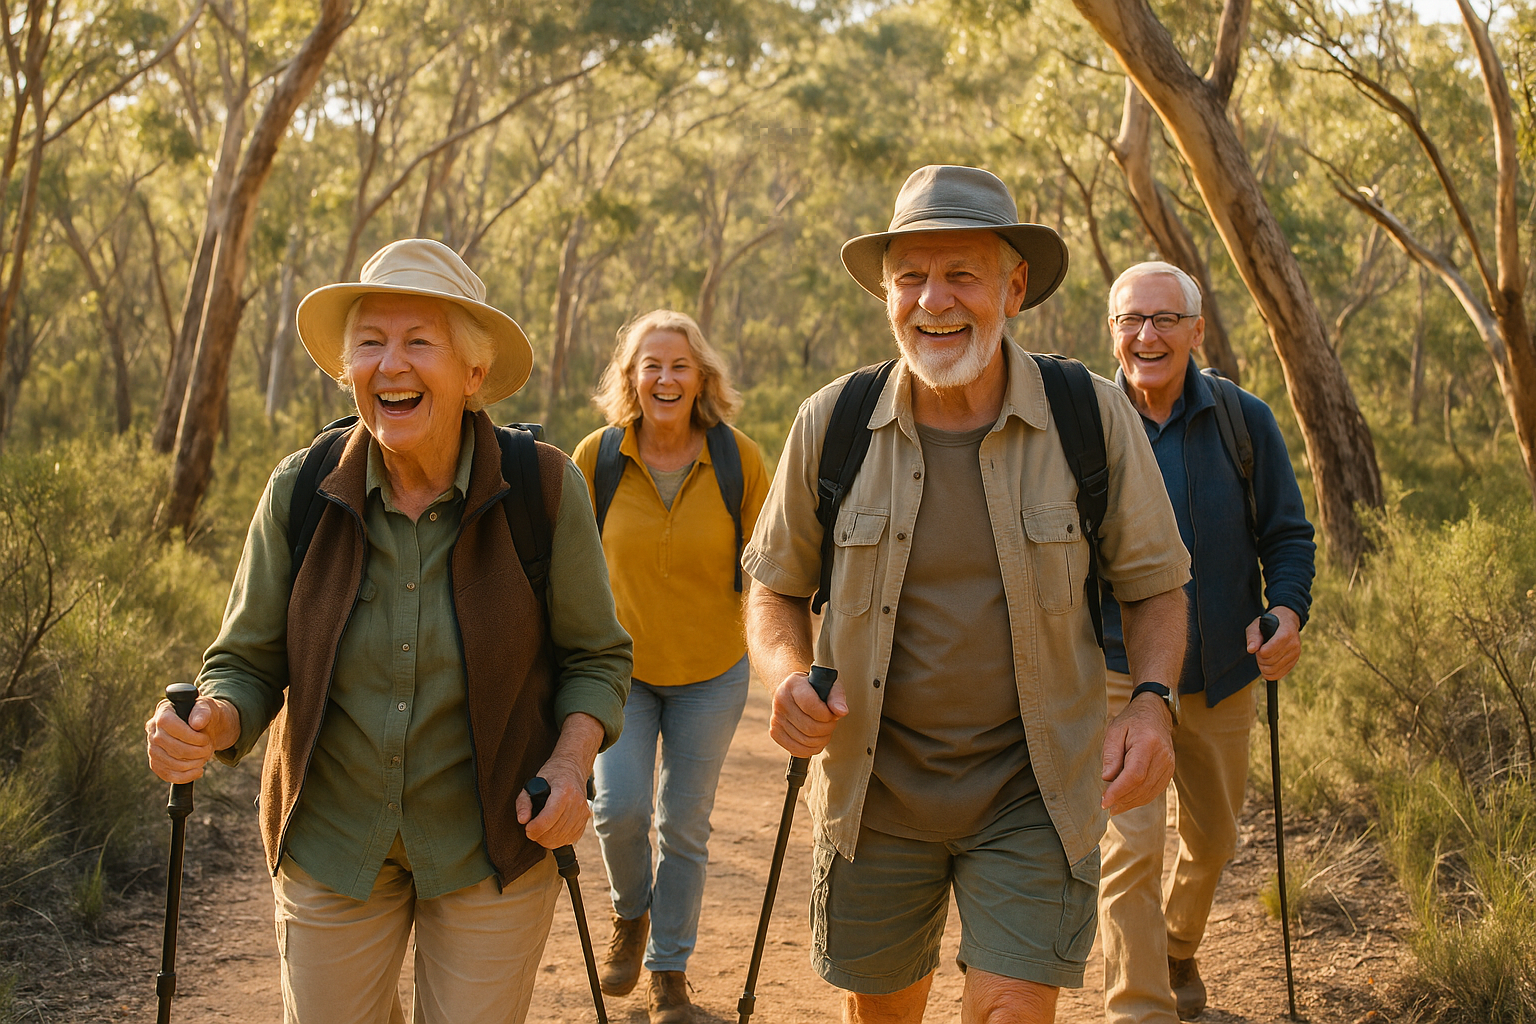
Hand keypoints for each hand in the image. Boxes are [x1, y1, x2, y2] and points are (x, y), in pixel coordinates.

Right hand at [145, 696, 240, 783]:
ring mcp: (152, 747)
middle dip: (194, 751)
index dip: (188, 735)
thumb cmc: (205, 716)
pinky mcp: (156, 763)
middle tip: (208, 749)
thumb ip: (203, 712)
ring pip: (169, 762)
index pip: (167, 723)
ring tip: (205, 757)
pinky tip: (198, 770)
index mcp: (163, 710)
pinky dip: (186, 776)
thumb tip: (197, 724)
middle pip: (169, 745)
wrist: (206, 730)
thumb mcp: (208, 708)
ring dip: (192, 764)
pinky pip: (167, 774)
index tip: (205, 740)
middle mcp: (153, 729)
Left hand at [515, 712, 603, 848]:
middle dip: (540, 835)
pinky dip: (561, 838)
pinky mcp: (585, 819)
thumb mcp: (533, 781)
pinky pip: (572, 837)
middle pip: (555, 832)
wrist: (574, 765)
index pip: (549, 819)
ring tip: (541, 830)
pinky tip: (555, 830)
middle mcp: (576, 803)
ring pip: (564, 837)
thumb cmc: (550, 773)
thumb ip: (524, 801)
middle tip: (532, 829)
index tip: (528, 829)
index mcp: (563, 792)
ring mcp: (583, 811)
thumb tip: (522, 819)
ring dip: (549, 839)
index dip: (536, 829)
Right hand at [768, 671, 847, 756]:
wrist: (795, 691)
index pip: (811, 706)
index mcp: (793, 684)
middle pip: (810, 727)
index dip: (827, 715)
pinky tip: (815, 739)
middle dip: (827, 729)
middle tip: (831, 722)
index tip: (832, 714)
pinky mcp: (775, 732)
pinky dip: (811, 749)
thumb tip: (841, 712)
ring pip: (805, 741)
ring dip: (821, 739)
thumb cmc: (816, 689)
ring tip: (824, 729)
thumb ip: (837, 697)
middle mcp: (780, 700)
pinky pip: (796, 750)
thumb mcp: (830, 686)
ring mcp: (776, 717)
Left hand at [1101, 692, 1173, 814]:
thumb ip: (1111, 754)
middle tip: (1105, 805)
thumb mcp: (1115, 730)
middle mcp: (1162, 756)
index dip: (1119, 791)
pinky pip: (1154, 791)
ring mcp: (1169, 765)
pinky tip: (1126, 801)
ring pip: (1149, 792)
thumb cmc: (1132, 721)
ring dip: (1130, 803)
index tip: (1104, 801)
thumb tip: (1107, 778)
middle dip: (1122, 799)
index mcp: (1148, 743)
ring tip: (1113, 807)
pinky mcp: (1169, 772)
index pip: (1134, 774)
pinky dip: (1140, 799)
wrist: (1155, 714)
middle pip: (1142, 786)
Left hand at [1247, 606, 1301, 680]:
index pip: (1269, 651)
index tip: (1258, 648)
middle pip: (1270, 661)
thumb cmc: (1268, 624)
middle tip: (1259, 652)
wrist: (1285, 622)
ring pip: (1274, 670)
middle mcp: (1293, 644)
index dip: (1260, 652)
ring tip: (1263, 658)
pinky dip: (1270, 674)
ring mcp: (1295, 654)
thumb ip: (1253, 636)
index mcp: (1285, 633)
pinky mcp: (1294, 661)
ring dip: (1264, 666)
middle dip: (1260, 659)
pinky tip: (1266, 666)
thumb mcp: (1257, 625)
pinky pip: (1280, 674)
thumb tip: (1251, 649)